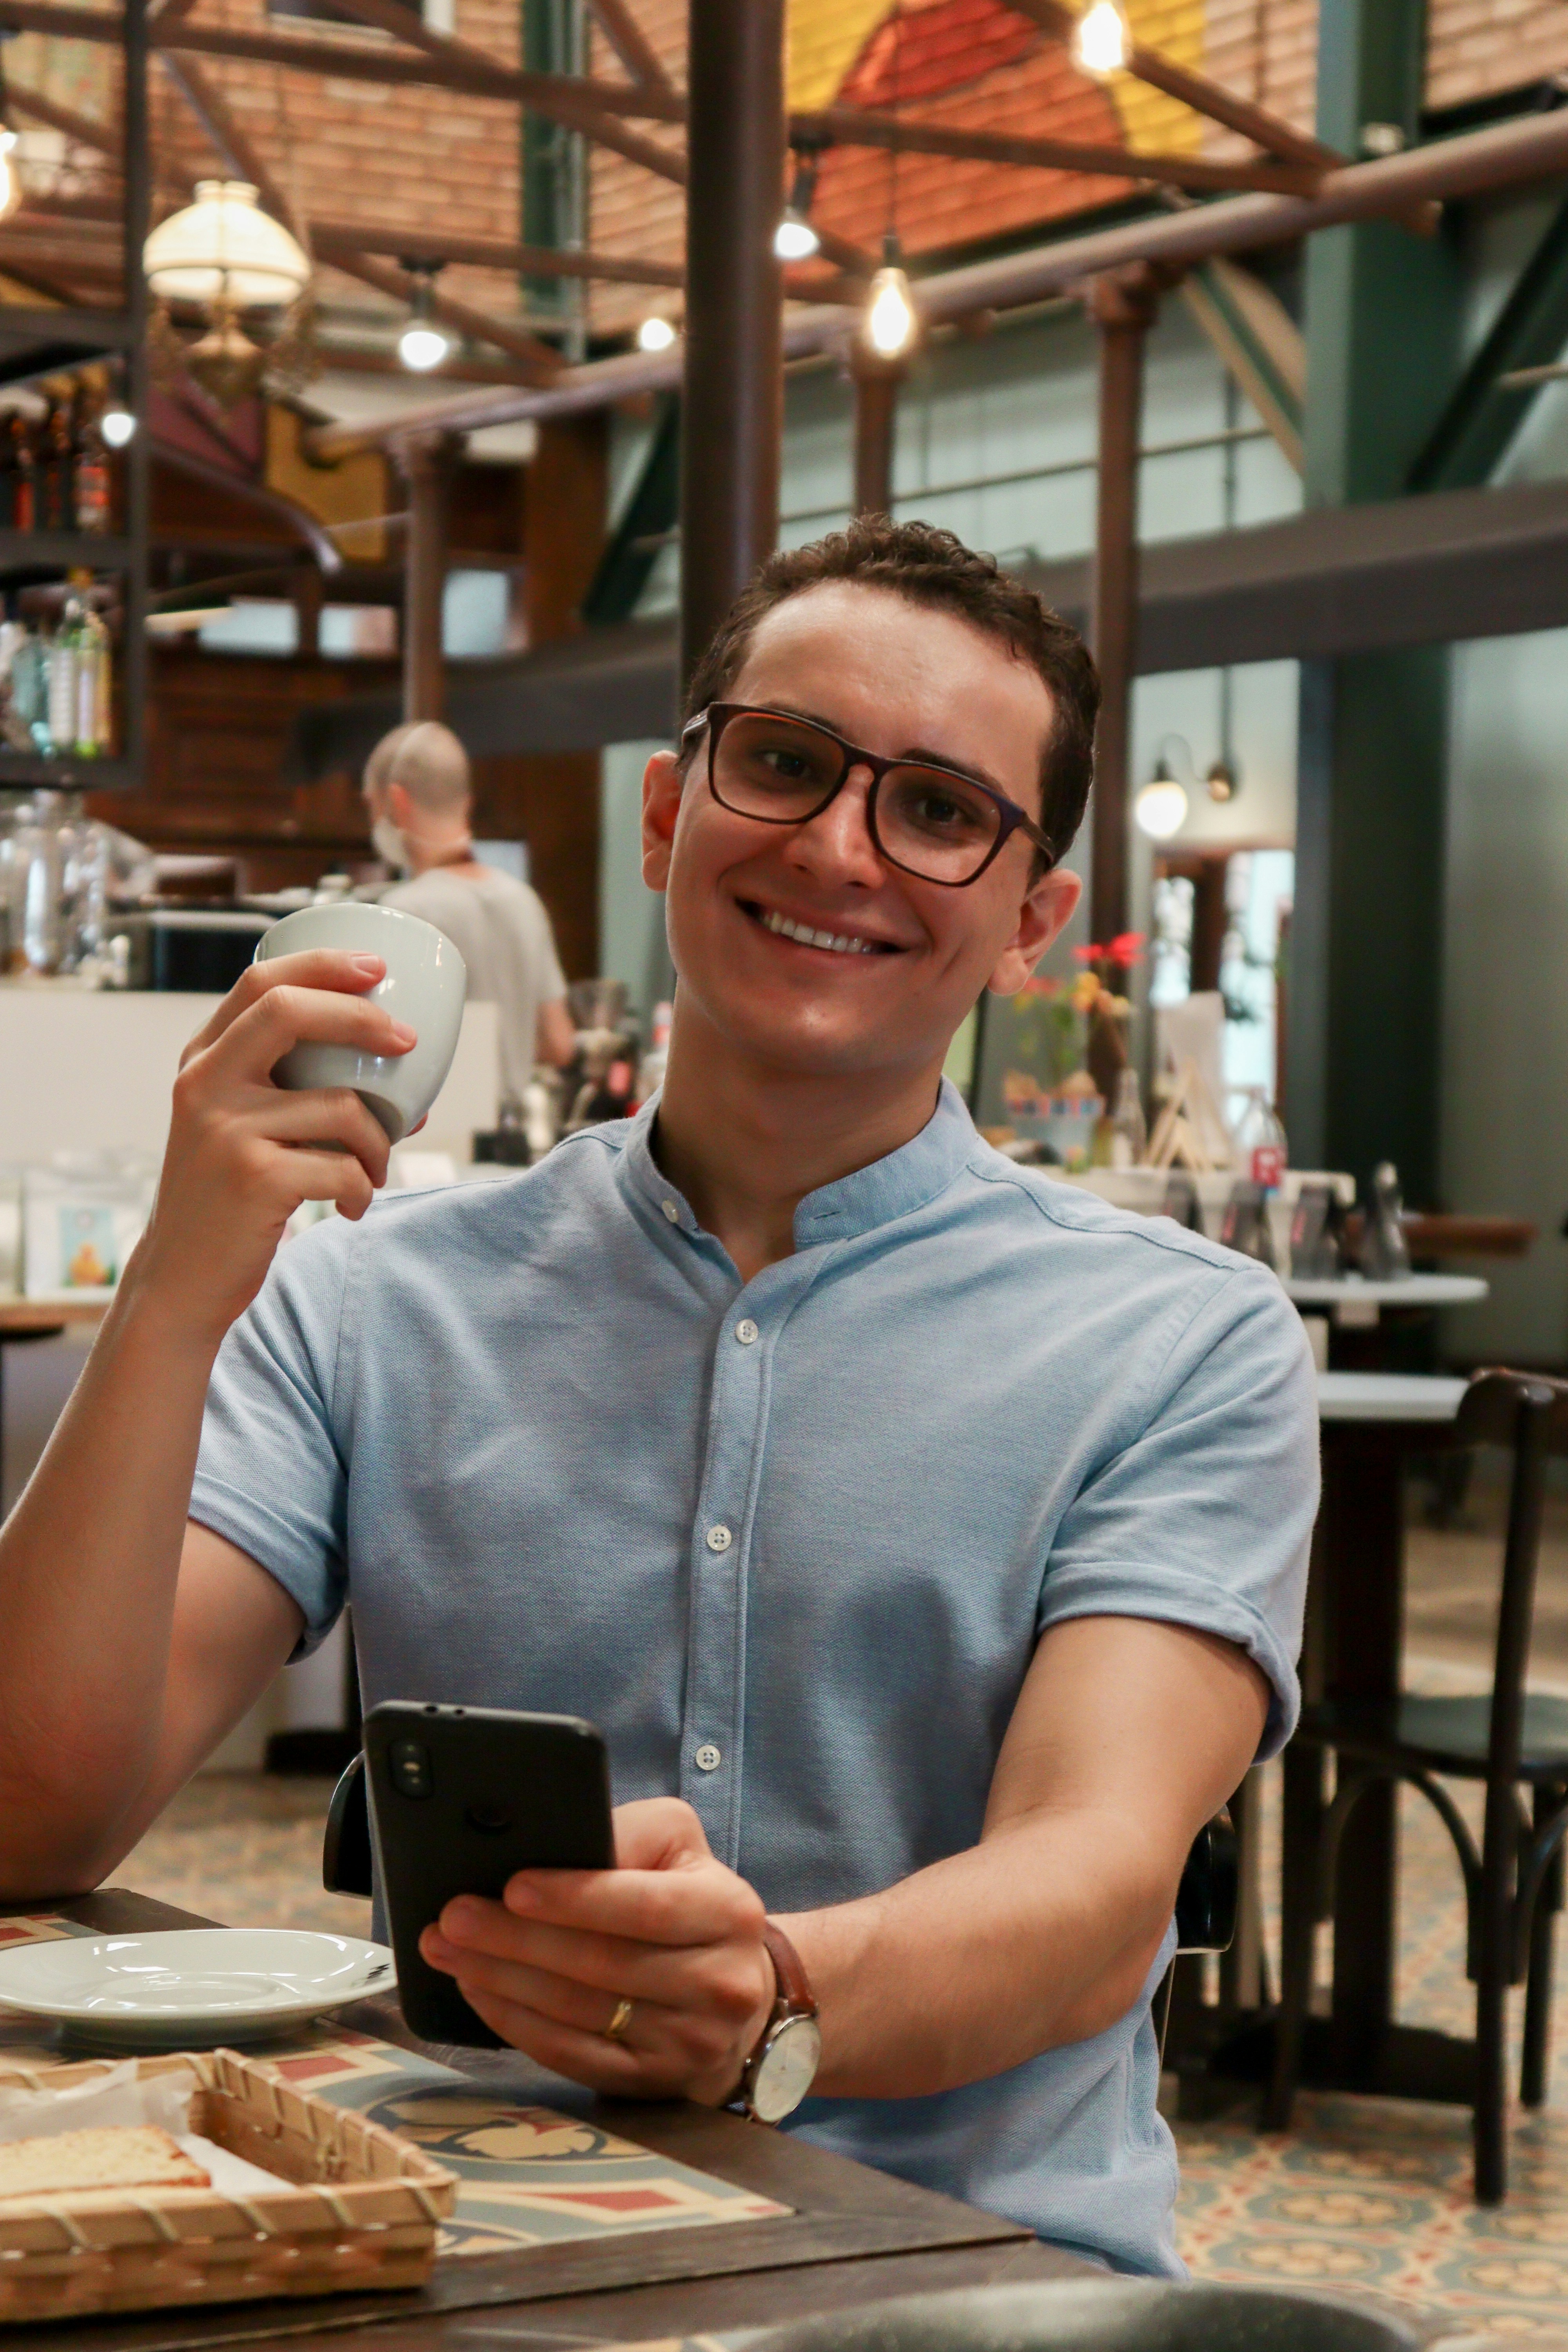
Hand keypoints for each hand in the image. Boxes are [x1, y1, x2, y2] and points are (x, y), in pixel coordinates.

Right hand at [130, 950, 414, 1349]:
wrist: (182, 1279)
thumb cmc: (229, 1200)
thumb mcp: (244, 1130)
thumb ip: (300, 1096)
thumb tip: (412, 1090)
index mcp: (203, 1061)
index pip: (261, 983)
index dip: (323, 965)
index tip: (377, 966)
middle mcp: (204, 1084)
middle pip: (288, 1010)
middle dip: (360, 1016)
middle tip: (408, 1042)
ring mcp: (226, 1130)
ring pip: (341, 1106)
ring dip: (378, 1143)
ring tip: (373, 1171)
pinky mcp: (254, 1178)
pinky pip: (344, 1167)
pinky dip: (363, 1189)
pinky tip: (350, 1207)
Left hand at [419, 1799, 775, 2103]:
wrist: (739, 1987)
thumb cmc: (690, 1901)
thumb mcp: (677, 1846)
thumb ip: (628, 1836)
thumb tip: (548, 1842)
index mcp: (728, 1912)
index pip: (645, 1906)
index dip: (576, 1898)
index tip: (512, 1886)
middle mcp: (720, 1983)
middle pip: (602, 1964)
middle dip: (516, 1939)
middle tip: (452, 1919)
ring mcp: (689, 2042)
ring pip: (579, 2013)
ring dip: (502, 1980)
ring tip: (449, 1950)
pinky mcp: (654, 2082)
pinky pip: (572, 2056)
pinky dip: (516, 2024)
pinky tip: (479, 1992)